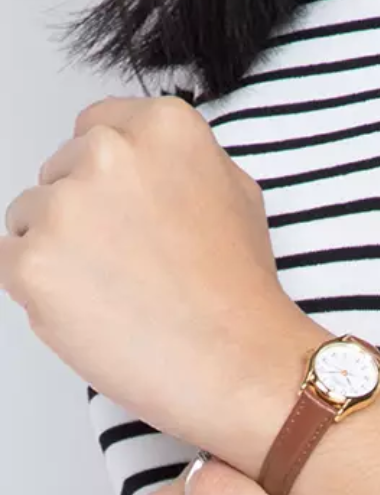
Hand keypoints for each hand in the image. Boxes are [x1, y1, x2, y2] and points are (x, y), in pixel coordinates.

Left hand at [0, 94, 315, 450]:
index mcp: (162, 129)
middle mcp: (108, 154)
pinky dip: (44, 293)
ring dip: (60, 254)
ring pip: (29, 219)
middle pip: (58, 174)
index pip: (93, 129)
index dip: (107, 180)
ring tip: (118, 294)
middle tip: (129, 266)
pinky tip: (96, 313)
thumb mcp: (238, 196)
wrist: (239, 365)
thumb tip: (144, 168)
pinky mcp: (33, 263)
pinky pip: (11, 265)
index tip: (123, 212)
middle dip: (82, 216)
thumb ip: (178, 165)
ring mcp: (65, 208)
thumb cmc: (241, 297)